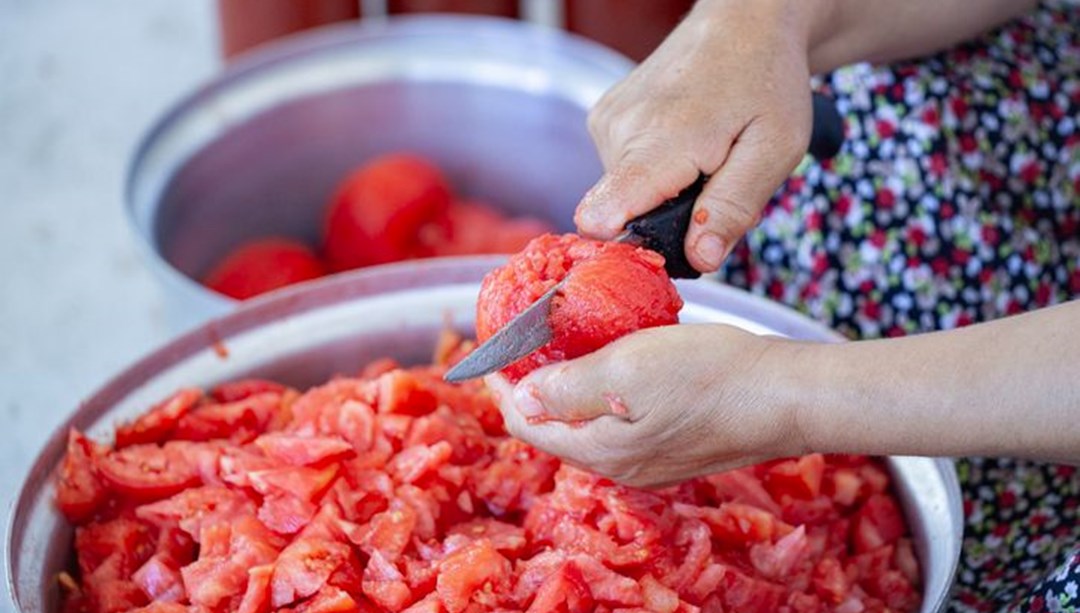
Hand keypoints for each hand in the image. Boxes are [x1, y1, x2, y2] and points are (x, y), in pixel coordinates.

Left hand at [485, 324, 807, 487]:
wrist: (786, 396)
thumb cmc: (712, 375)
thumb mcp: (628, 369)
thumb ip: (569, 387)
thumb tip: (524, 397)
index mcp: (600, 450)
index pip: (527, 423)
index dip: (502, 385)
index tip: (491, 348)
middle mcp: (619, 465)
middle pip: (553, 426)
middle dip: (531, 385)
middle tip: (523, 341)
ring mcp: (648, 461)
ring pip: (585, 423)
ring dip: (566, 386)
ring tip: (562, 343)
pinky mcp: (672, 446)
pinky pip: (617, 421)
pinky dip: (600, 391)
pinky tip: (612, 359)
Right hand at [575, 0, 817, 272]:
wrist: (744, 21)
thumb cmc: (766, 80)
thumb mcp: (774, 150)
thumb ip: (734, 207)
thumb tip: (700, 260)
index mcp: (659, 142)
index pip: (604, 217)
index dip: (632, 249)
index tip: (670, 248)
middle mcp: (619, 131)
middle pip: (625, 216)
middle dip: (672, 218)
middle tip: (718, 183)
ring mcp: (606, 122)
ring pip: (625, 195)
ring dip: (667, 193)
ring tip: (706, 158)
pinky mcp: (603, 119)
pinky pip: (622, 171)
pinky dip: (655, 171)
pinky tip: (686, 145)